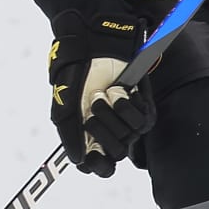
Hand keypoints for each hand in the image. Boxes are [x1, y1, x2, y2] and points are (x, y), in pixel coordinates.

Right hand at [48, 11, 154, 176]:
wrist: (94, 42)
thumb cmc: (76, 70)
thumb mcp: (64, 100)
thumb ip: (68, 130)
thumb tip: (77, 159)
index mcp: (89, 134)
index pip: (98, 166)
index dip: (97, 165)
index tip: (92, 153)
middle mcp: (111, 130)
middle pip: (115, 154)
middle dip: (101, 131)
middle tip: (92, 107)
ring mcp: (128, 120)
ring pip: (128, 139)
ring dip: (111, 115)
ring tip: (102, 94)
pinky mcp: (144, 107)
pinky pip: (142, 122)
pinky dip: (127, 107)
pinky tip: (118, 92)